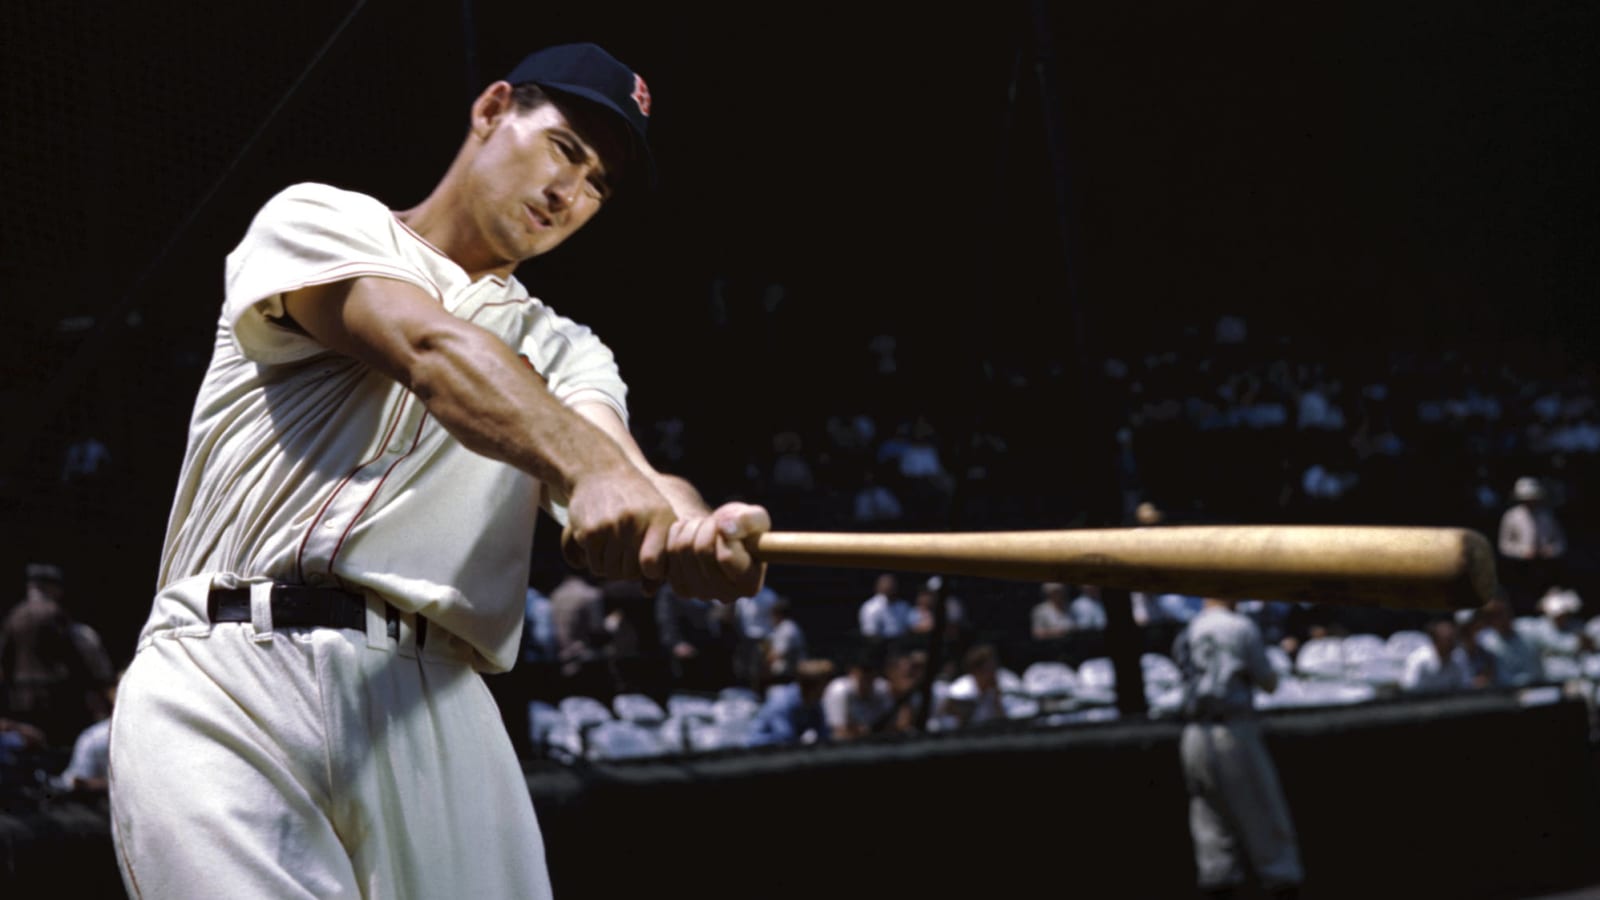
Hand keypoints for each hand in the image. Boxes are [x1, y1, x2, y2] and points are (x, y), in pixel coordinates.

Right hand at [561, 465, 676, 582]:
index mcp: (659, 519)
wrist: (600, 470)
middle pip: (629, 573)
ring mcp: (611, 526)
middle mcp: (635, 523)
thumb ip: (659, 552)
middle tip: (624, 551)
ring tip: (611, 544)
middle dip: (626, 569)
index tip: (647, 563)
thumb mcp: (656, 517)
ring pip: (609, 572)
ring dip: (608, 565)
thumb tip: (648, 590)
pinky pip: (592, 564)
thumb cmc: (635, 501)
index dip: (650, 572)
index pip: (654, 567)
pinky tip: (597, 540)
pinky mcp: (589, 531)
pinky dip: (593, 559)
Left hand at [663, 502, 770, 601]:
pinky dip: (677, 534)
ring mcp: (702, 594)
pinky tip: (690, 531)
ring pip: (683, 550)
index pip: (726, 556)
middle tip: (716, 521)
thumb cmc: (746, 527)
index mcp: (749, 584)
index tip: (729, 525)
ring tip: (705, 525)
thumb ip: (748, 522)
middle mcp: (727, 596)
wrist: (723, 534)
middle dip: (707, 526)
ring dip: (692, 527)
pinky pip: (669, 553)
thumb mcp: (757, 518)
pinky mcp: (682, 588)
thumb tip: (725, 528)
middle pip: (702, 551)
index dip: (724, 532)